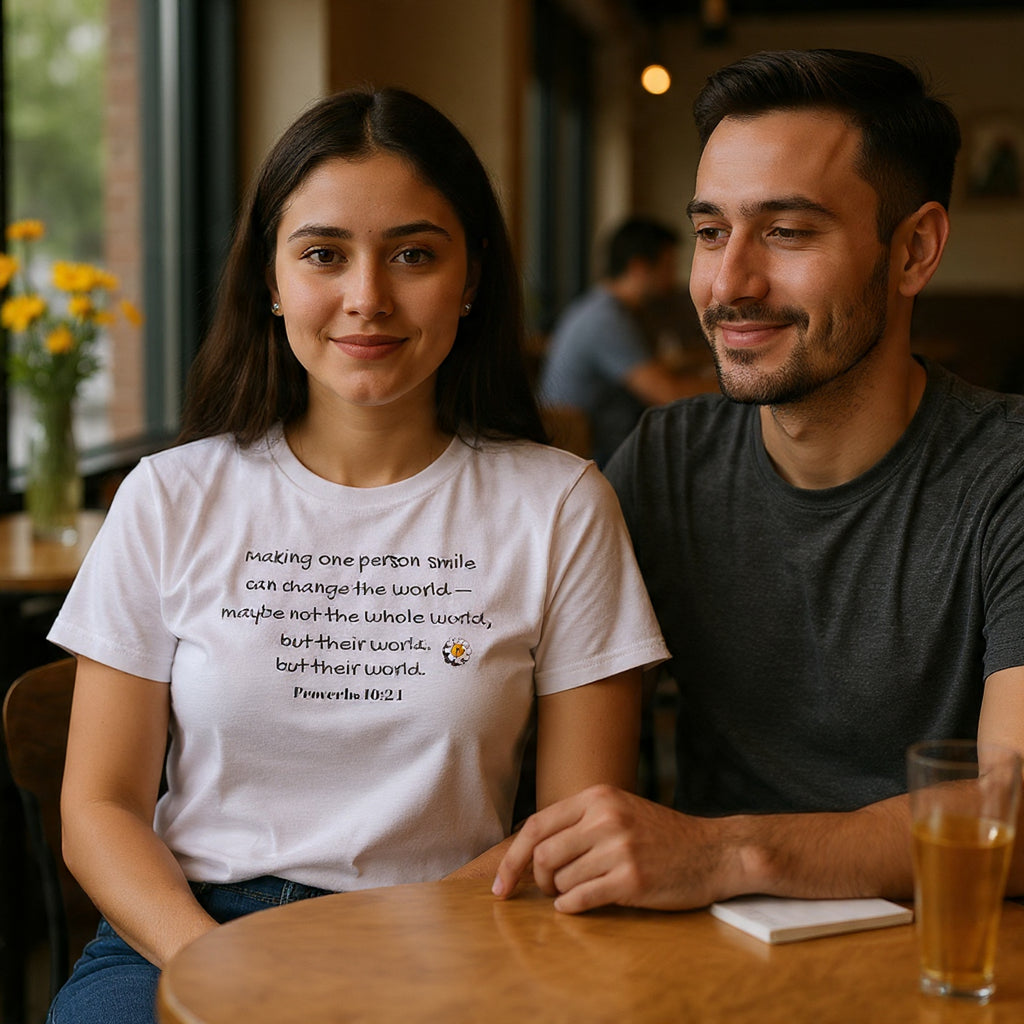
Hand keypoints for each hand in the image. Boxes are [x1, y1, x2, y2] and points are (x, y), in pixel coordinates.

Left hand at [491, 784, 745, 913]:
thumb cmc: (661, 835)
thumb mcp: (619, 810)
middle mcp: (605, 818)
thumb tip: (529, 849)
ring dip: (562, 893)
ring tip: (581, 890)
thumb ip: (579, 821)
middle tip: (549, 889)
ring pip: (561, 880)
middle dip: (538, 880)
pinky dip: (573, 907)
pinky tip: (582, 904)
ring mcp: (619, 848)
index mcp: (597, 797)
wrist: (713, 852)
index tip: (500, 884)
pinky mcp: (631, 880)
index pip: (537, 825)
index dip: (512, 857)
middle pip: (542, 855)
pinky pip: (581, 900)